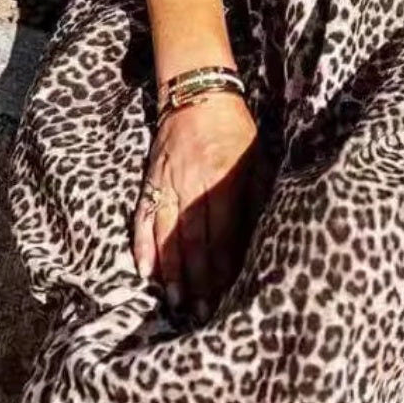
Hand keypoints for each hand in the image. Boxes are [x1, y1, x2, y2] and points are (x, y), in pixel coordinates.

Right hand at [133, 92, 259, 319]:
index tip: (227, 294)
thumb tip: (260, 236)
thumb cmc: (235, 128)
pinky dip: (143, 245)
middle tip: (201, 311)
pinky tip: (145, 271)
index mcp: (224, 177)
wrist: (197, 92)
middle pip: (194, 239)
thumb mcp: (257, 157)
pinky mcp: (151, 180)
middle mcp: (193, 183)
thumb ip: (257, 196)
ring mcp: (168, 183)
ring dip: (171, 271)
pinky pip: (143, 217)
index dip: (224, 267)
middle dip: (198, 279)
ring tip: (175, 302)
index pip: (224, 232)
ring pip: (167, 234)